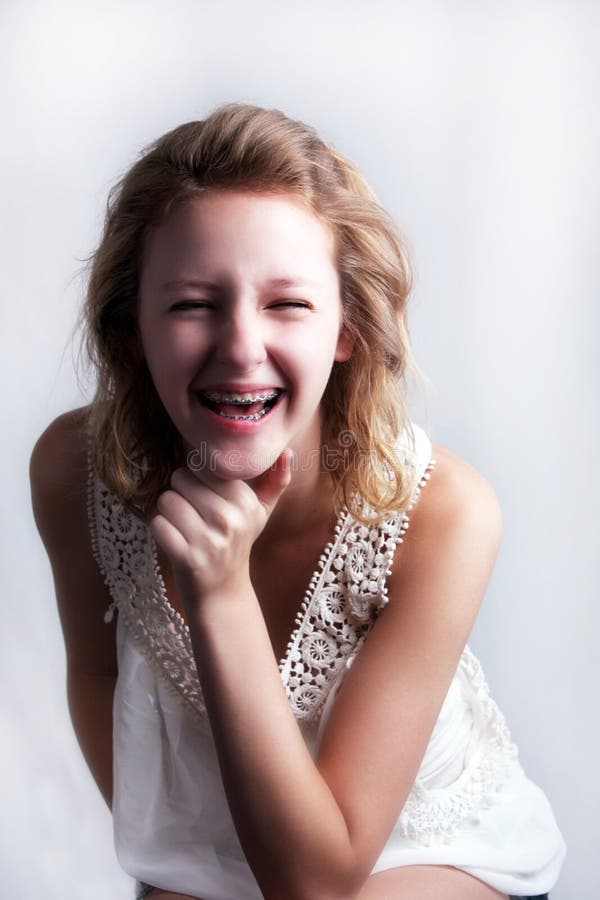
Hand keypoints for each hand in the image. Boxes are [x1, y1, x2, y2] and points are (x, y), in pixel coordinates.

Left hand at [149, 449, 292, 609]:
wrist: (223, 592)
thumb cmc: (237, 543)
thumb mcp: (259, 512)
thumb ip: (274, 480)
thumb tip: (287, 451)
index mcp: (246, 502)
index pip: (202, 465)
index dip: (196, 477)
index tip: (205, 496)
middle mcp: (230, 519)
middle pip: (179, 478)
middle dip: (180, 493)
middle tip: (193, 513)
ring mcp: (209, 540)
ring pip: (166, 500)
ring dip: (168, 512)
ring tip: (184, 526)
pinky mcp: (187, 558)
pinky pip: (158, 524)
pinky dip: (160, 530)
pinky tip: (176, 539)